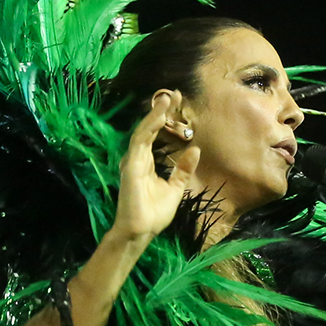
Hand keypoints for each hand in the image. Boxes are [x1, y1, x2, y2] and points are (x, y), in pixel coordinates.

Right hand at [112, 94, 199, 242]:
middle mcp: (137, 158)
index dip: (163, 118)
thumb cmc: (154, 213)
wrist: (142, 231)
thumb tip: (194, 150)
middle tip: (174, 94)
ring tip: (167, 99)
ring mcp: (132, 161)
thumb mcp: (175, 188)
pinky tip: (159, 117)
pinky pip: (139, 142)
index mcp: (146, 162)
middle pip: (148, 128)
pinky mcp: (131, 166)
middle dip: (160, 111)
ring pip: (143, 131)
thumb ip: (182, 170)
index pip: (154, 134)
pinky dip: (149, 127)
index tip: (176, 102)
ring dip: (154, 115)